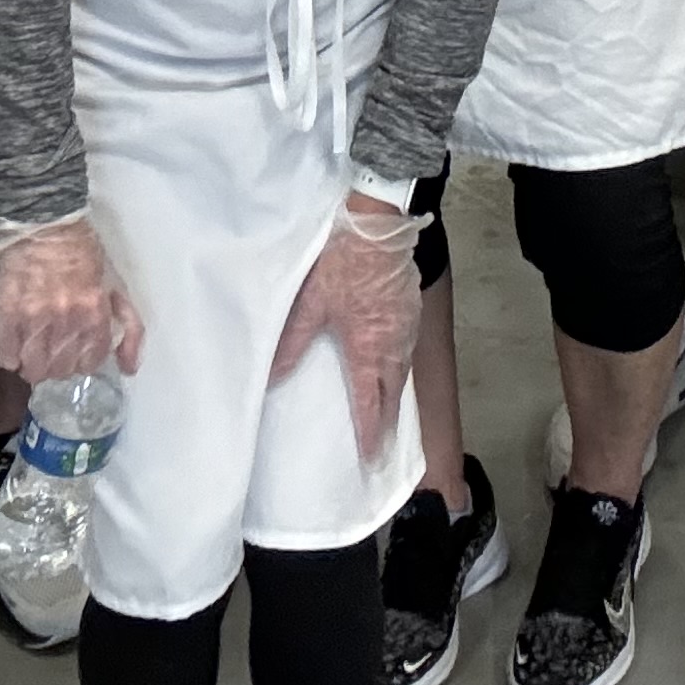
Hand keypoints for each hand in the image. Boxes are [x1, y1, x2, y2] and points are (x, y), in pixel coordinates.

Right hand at [0, 215, 143, 381]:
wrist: (45, 225)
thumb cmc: (83, 254)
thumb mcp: (116, 287)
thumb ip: (129, 327)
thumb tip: (130, 368)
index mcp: (94, 314)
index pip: (90, 362)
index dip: (84, 362)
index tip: (79, 355)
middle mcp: (65, 321)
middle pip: (61, 369)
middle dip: (60, 366)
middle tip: (56, 354)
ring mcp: (34, 319)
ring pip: (34, 369)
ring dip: (35, 367)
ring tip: (34, 355)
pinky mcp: (8, 314)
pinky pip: (7, 354)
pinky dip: (11, 358)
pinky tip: (16, 350)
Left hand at [270, 197, 422, 461]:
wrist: (378, 226)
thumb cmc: (342, 264)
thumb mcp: (309, 304)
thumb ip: (292, 343)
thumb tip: (272, 378)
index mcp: (367, 350)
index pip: (370, 403)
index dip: (370, 433)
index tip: (371, 458)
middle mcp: (392, 345)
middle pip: (393, 395)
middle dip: (389, 425)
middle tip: (385, 449)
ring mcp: (406, 327)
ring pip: (403, 373)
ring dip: (396, 398)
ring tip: (391, 418)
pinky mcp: (412, 309)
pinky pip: (409, 350)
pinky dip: (402, 369)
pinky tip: (395, 367)